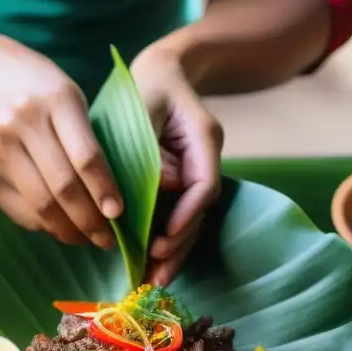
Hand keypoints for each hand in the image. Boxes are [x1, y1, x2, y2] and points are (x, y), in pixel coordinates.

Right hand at [0, 38, 121, 247]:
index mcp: (56, 100)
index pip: (85, 157)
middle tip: (108, 239)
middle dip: (90, 221)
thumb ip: (87, 138)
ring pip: (40, 205)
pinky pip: (19, 209)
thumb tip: (110, 196)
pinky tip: (60, 227)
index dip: (104, 190)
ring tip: (87, 239)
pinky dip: (43, 224)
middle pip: (62, 187)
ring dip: (68, 230)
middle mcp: (23, 124)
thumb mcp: (69, 95)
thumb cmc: (38, 87)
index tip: (119, 214)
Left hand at [131, 45, 222, 285]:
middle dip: (180, 245)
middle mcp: (204, 159)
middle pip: (200, 211)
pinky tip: (152, 263)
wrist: (162, 71)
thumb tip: (159, 185)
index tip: (164, 237)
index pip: (203, 184)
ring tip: (154, 280)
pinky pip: (177, 213)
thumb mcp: (147, 104)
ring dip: (174, 251)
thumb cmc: (149, 83)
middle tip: (157, 275)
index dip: (187, 214)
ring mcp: (195, 172)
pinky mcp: (180, 181)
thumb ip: (152, 143)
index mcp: (204, 137)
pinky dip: (166, 238)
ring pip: (191, 218)